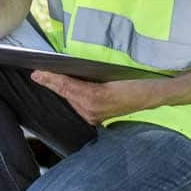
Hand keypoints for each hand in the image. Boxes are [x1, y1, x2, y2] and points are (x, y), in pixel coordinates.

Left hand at [31, 71, 161, 124]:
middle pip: (65, 93)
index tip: (36, 73)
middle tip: (38, 73)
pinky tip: (65, 87)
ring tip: (48, 77)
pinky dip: (71, 95)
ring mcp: (93, 115)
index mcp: (94, 98)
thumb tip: (64, 73)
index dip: (51, 79)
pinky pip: (78, 104)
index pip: (66, 86)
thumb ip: (87, 75)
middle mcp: (91, 110)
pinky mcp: (96, 117)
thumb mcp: (111, 74)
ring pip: (71, 99)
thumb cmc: (135, 82)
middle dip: (53, 83)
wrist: (153, 95)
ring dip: (62, 89)